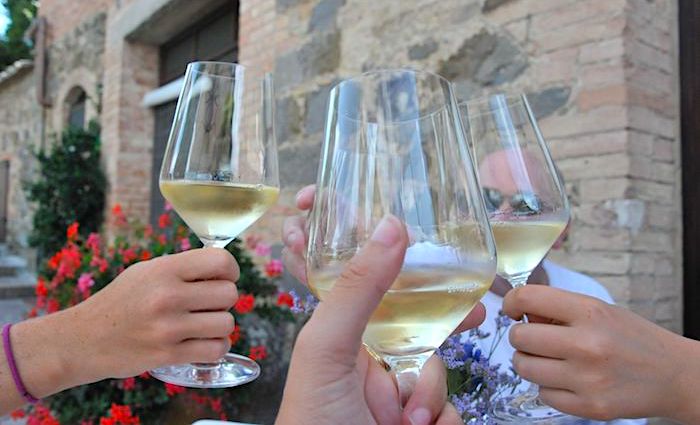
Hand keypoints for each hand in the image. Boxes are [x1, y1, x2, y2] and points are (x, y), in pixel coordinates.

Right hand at [1, 248, 237, 413]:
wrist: (83, 339)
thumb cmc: (120, 302)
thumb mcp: (147, 272)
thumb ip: (183, 268)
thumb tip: (224, 267)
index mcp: (164, 269)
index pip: (221, 261)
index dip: (230, 270)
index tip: (224, 277)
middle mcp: (167, 296)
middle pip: (229, 294)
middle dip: (224, 300)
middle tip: (207, 305)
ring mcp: (168, 328)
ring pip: (226, 323)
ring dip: (220, 326)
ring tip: (202, 325)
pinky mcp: (168, 355)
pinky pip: (215, 350)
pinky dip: (215, 347)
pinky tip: (201, 343)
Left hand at [277, 215, 483, 424]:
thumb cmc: (314, 422)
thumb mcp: (327, 348)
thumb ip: (357, 290)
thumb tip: (391, 227)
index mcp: (343, 336)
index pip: (378, 289)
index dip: (407, 270)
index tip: (435, 252)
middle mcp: (370, 363)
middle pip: (420, 330)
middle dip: (447, 326)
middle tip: (480, 311)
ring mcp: (395, 397)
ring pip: (439, 373)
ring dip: (433, 395)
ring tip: (409, 419)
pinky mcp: (420, 423)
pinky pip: (450, 410)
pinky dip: (444, 421)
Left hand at [503, 284, 699, 422]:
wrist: (673, 375)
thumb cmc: (632, 338)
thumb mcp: (599, 310)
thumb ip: (558, 309)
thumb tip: (520, 312)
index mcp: (589, 312)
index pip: (528, 297)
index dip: (513, 302)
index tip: (515, 310)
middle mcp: (587, 344)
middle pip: (519, 337)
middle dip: (522, 336)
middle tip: (537, 339)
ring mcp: (587, 378)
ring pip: (524, 367)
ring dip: (530, 362)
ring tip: (551, 359)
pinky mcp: (589, 406)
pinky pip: (543, 393)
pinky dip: (549, 386)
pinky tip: (568, 379)